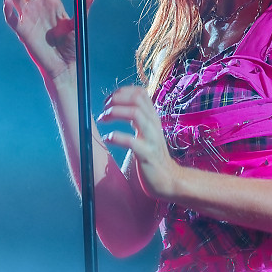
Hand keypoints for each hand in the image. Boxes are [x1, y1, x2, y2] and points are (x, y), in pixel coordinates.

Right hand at [3, 0, 95, 85]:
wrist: (67, 64)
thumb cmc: (72, 44)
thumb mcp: (79, 22)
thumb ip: (84, 6)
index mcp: (51, 1)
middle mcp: (38, 7)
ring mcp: (29, 18)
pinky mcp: (23, 31)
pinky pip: (12, 19)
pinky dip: (9, 10)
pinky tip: (7, 0)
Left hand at [98, 86, 180, 200]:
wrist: (169, 179)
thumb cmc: (153, 155)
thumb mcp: (147, 131)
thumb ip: (138, 117)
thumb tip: (118, 104)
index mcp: (153, 117)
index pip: (140, 92)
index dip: (121, 92)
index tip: (108, 100)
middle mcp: (153, 124)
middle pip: (136, 99)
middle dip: (116, 99)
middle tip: (104, 108)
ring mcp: (151, 138)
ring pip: (135, 113)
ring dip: (114, 112)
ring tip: (102, 118)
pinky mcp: (147, 154)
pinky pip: (131, 141)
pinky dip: (116, 136)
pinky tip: (107, 138)